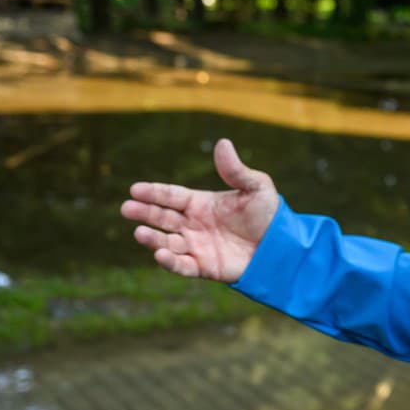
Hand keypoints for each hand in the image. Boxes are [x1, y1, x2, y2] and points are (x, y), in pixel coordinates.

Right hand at [120, 138, 277, 281]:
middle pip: (163, 218)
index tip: (134, 189)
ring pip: (168, 242)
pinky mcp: (205, 267)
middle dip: (144, 213)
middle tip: (126, 208)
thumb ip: (236, 170)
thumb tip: (222, 142)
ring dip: (152, 238)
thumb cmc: (269, 215)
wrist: (283, 246)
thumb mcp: (256, 187)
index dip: (153, 193)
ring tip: (140, 232)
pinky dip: (170, 262)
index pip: (172, 196)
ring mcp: (198, 246)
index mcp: (202, 204)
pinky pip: (183, 266)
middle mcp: (195, 225)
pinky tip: (160, 254)